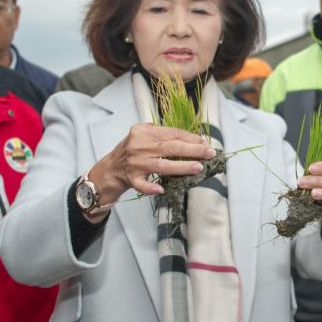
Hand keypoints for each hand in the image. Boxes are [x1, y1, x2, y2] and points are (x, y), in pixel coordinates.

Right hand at [89, 125, 215, 203]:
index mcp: (144, 132)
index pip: (172, 133)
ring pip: (162, 166)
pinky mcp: (131, 178)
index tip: (205, 142)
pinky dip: (151, 188)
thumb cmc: (133, 150)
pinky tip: (162, 190)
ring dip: (182, 167)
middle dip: (193, 150)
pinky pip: (142, 185)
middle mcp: (139, 146)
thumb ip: (163, 134)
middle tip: (210, 153)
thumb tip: (193, 138)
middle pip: (171, 147)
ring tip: (198, 167)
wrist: (111, 167)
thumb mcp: (144, 135)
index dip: (190, 137)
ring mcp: (135, 163)